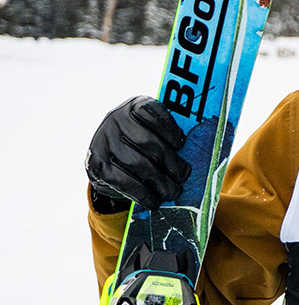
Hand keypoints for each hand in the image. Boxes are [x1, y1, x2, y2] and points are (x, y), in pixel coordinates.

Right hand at [87, 97, 189, 213]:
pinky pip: (123, 181)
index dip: (168, 128)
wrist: (106, 153)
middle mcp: (115, 119)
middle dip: (169, 161)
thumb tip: (196, 150)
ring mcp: (103, 142)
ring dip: (159, 181)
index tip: (181, 143)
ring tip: (173, 191)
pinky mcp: (97, 165)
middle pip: (146, 142)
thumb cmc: (141, 138)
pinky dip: (142, 193)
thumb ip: (170, 133)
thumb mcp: (153, 127)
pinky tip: (154, 200)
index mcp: (135, 105)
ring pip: (137, 163)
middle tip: (184, 175)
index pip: (151, 112)